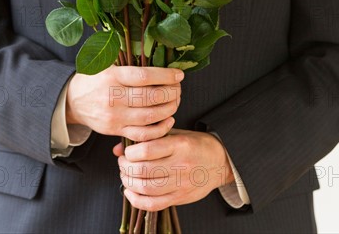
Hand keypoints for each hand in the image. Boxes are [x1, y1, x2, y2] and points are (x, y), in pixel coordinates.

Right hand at [66, 66, 183, 141]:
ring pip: (149, 117)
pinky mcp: (115, 130)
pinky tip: (168, 119)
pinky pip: (142, 134)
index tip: (179, 75)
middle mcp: (114, 97)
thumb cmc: (95, 78)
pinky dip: (159, 129)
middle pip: (150, 97)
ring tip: (176, 101)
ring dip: (169, 109)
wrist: (72, 100)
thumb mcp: (107, 63)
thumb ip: (129, 61)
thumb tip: (158, 54)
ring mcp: (115, 116)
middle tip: (179, 89)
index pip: (144, 76)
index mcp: (113, 76)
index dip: (166, 76)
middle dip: (171, 93)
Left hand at [113, 128, 234, 211]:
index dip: (130, 152)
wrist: (220, 161)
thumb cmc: (194, 144)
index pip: (147, 149)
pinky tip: (130, 192)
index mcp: (179, 145)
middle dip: (126, 167)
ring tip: (126, 175)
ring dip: (128, 182)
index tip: (127, 152)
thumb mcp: (174, 134)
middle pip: (143, 170)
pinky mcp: (180, 198)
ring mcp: (181, 184)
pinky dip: (137, 200)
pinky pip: (153, 204)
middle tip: (123, 163)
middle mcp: (180, 165)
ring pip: (146, 188)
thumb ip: (148, 139)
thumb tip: (118, 148)